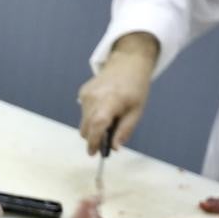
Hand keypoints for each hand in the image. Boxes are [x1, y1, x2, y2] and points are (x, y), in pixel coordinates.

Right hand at [78, 32, 158, 154]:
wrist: (127, 64)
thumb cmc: (135, 88)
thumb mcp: (136, 111)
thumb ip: (124, 130)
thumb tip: (114, 148)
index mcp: (111, 100)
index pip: (97, 124)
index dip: (94, 141)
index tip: (94, 153)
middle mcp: (94, 97)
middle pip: (86, 127)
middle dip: (92, 139)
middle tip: (103, 144)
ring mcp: (86, 95)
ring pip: (84, 122)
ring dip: (93, 127)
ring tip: (109, 120)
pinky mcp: (82, 93)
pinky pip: (83, 113)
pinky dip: (91, 117)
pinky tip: (104, 108)